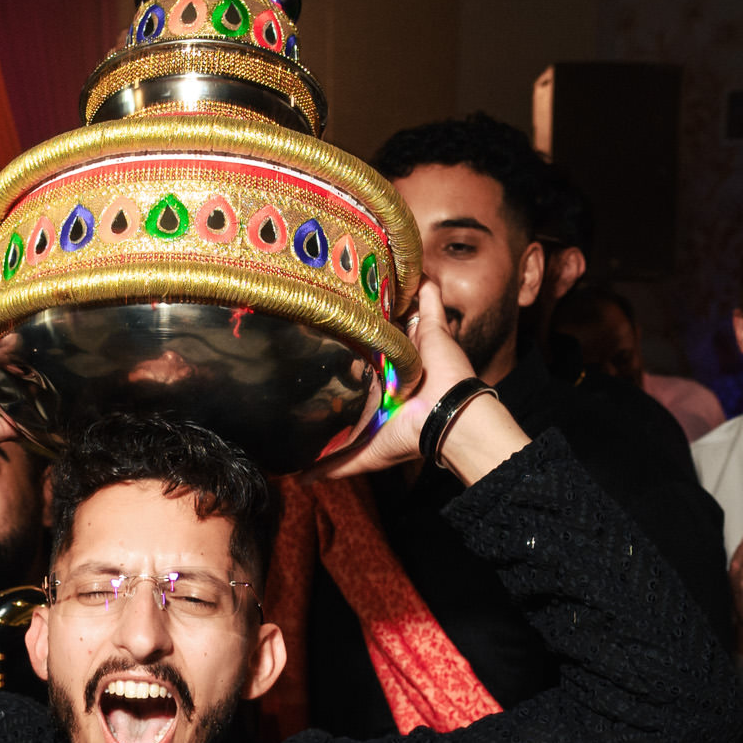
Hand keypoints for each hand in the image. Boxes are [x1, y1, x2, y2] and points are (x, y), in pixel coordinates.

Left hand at [305, 281, 524, 484]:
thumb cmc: (407, 437)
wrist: (443, 421)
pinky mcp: (434, 328)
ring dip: (388, 292)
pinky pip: (429, 297)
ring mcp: (416, 342)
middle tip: (336, 292)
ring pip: (400, 310)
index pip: (358, 360)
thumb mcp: (364, 453)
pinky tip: (408, 264)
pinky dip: (421, 281)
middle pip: (376, 330)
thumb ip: (334, 464)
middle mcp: (397, 360)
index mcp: (382, 383)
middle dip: (361, 313)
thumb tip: (298, 479)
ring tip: (365, 268)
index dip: (342, 347)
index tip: (317, 332)